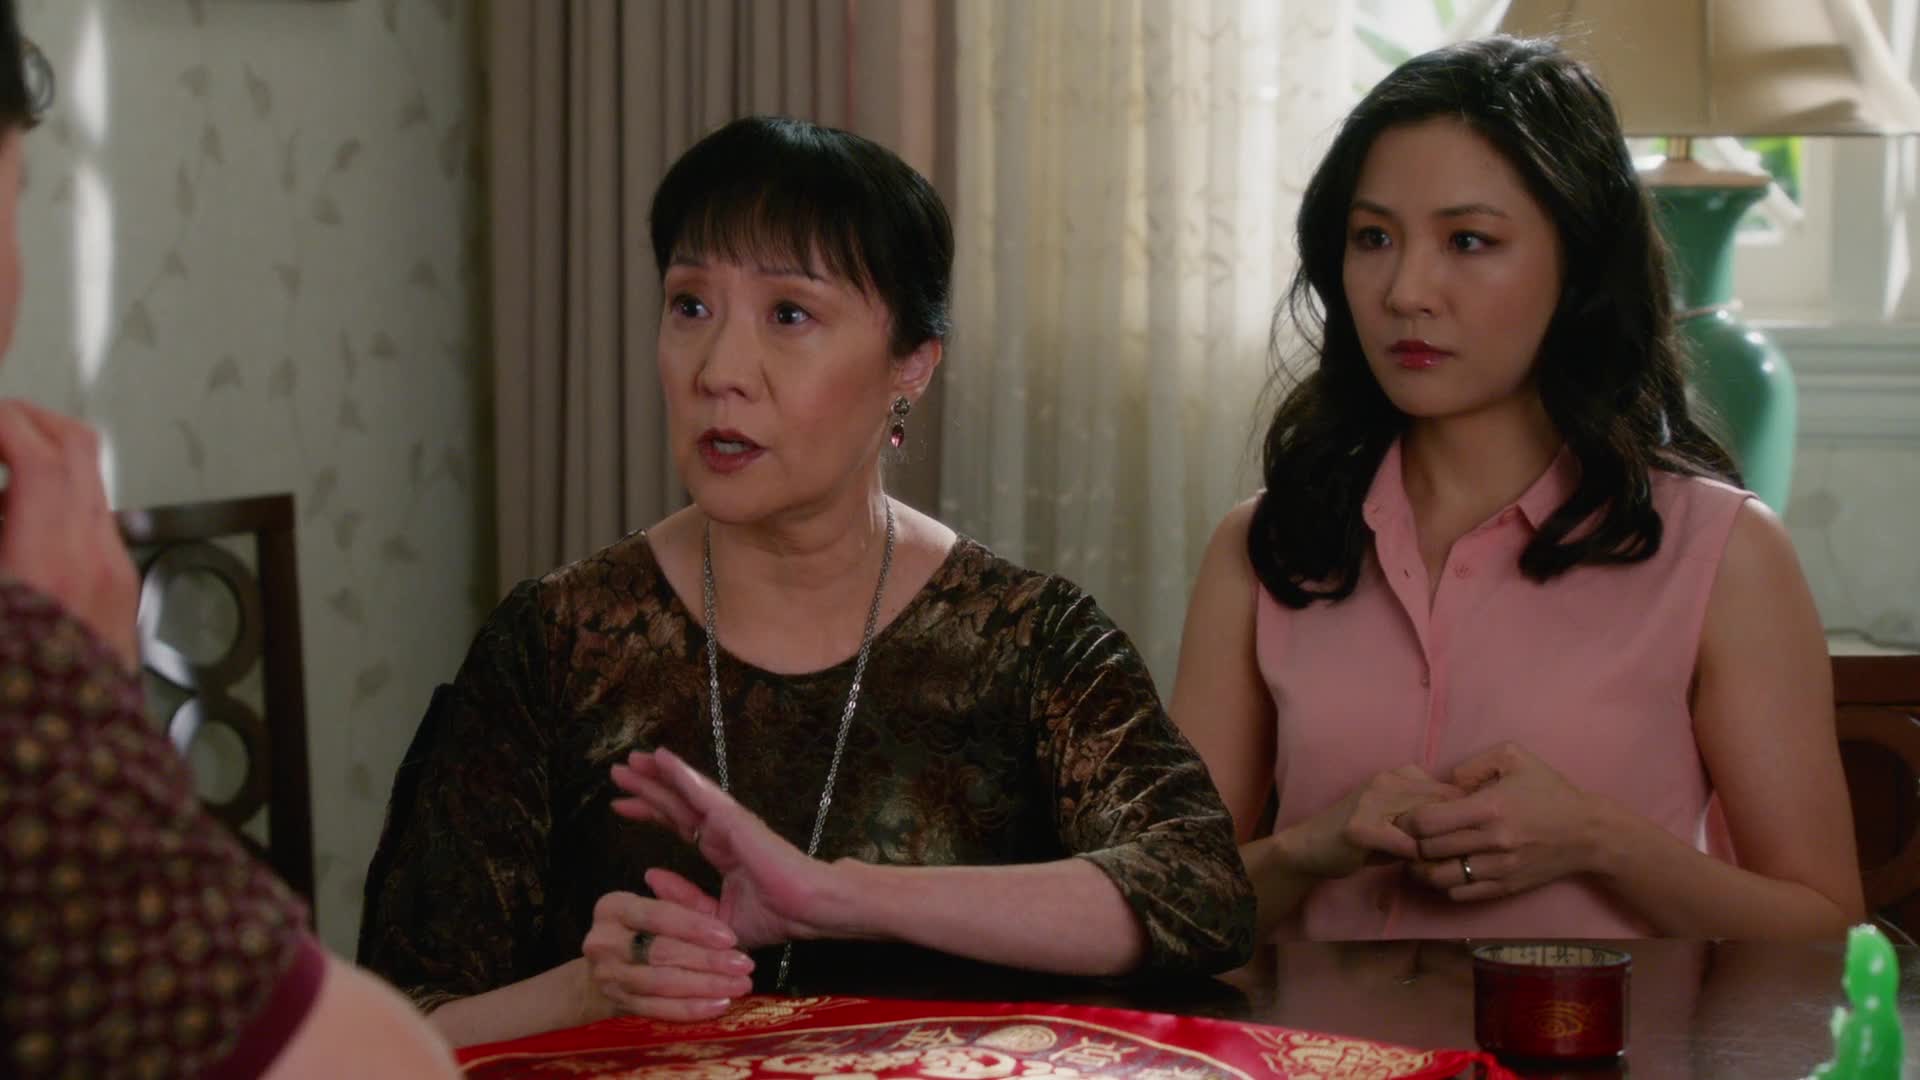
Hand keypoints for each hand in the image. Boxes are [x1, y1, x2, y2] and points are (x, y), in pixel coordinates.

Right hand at [0, 400, 138, 669]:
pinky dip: (52, 500)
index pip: (40, 456)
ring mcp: (116, 573)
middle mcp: (97, 558)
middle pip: (78, 450)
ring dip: (37, 459)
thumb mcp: (3, 604)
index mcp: (52, 561)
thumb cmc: (21, 694)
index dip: (1, 422)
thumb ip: (6, 530)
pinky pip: (91, 521)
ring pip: (87, 482)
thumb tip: (7, 505)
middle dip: (24, 421)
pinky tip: (9, 526)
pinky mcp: (119, 591)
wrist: (73, 768)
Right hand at [580, 881, 756, 1021]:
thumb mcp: (660, 908)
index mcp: (614, 908)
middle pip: (661, 951)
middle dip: (708, 959)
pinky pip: (658, 1009)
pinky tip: (719, 1005)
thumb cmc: (644, 932)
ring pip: (662, 982)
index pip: (657, 915)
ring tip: (738, 985)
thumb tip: (674, 878)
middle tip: (744, 965)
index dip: (695, 927)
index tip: (730, 938)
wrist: (610, 971)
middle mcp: (604, 941)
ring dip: (706, 986)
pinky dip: (690, 1009)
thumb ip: (680, 897)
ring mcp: (608, 975)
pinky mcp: (617, 1004)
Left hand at [610, 748, 842, 949]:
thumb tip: (650, 875)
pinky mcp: (734, 818)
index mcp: (722, 850)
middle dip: (646, 787)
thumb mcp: (715, 918)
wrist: (808, 909)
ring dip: (657, 775)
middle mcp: (723, 830)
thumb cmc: (776, 916)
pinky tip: (660, 759)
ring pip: (684, 793)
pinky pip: (700, 793)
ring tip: (630, 760)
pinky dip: (680, 774)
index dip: (650, 812)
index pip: (679, 825)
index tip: (621, 805)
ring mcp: (729, 821)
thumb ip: (683, 899)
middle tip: (618, 772)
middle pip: (675, 803)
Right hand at [1292, 764, 1464, 878]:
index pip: (1449, 789)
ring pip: (1426, 822)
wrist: (1309, 848)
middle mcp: (1387, 780)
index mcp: (1399, 774)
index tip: (1471, 838)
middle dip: (1457, 832)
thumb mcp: (1398, 822)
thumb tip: (1472, 829)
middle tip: (1462, 855)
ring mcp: (1371, 801)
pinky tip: (1413, 866)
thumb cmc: (1361, 841)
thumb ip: (1429, 820)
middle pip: (1443, 803)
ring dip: (1436, 846)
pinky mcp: (1360, 827)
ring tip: (1439, 862)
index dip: (1465, 815)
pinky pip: (1404, 843)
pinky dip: (1414, 857)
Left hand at [1403, 742, 1602, 900]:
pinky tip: (1446, 869)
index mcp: (1489, 808)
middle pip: (1427, 851)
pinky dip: (1445, 884)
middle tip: (1409, 836)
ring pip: (1439, 878)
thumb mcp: (1514, 758)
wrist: (1587, 834)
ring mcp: (1498, 869)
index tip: (1408, 814)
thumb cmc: (1548, 791)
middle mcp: (1492, 842)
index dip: (1408, 819)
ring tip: (1421, 856)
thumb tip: (1444, 784)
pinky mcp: (1504, 888)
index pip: (1427, 822)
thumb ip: (1472, 765)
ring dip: (1422, 868)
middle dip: (1411, 842)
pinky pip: (1459, 894)